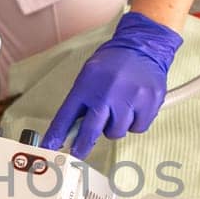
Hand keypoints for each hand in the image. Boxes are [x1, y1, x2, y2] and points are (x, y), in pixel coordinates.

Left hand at [40, 12, 182, 156]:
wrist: (143, 45)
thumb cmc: (113, 63)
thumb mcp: (89, 76)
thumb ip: (81, 102)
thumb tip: (70, 132)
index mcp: (87, 84)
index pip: (66, 115)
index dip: (57, 135)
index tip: (50, 148)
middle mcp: (107, 92)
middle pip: (90, 131)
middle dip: (82, 145)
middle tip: (78, 153)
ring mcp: (130, 98)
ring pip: (116, 132)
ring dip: (115, 127)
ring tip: (119, 109)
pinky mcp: (149, 103)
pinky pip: (137, 128)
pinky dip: (134, 123)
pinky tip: (134, 107)